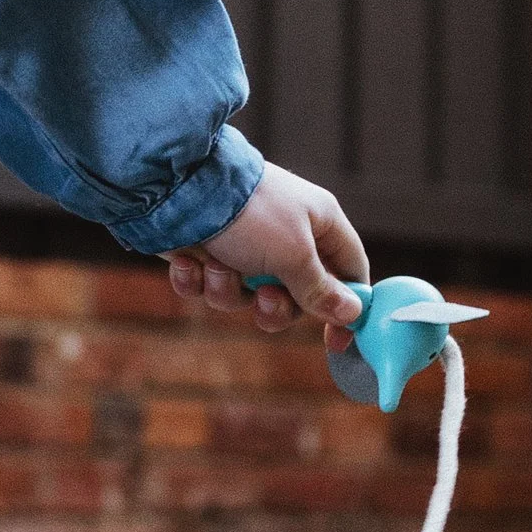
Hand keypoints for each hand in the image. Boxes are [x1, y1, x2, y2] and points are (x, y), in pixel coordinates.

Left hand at [168, 162, 367, 343]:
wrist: (179, 189)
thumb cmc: (250, 213)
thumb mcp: (294, 254)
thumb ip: (320, 289)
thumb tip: (353, 313)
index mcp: (319, 224)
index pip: (350, 271)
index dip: (347, 308)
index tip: (336, 342)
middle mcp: (285, 236)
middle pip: (295, 297)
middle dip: (274, 307)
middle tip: (263, 297)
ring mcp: (245, 247)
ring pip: (246, 297)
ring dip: (228, 290)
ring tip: (217, 266)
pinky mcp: (208, 254)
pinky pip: (208, 288)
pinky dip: (196, 280)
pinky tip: (188, 261)